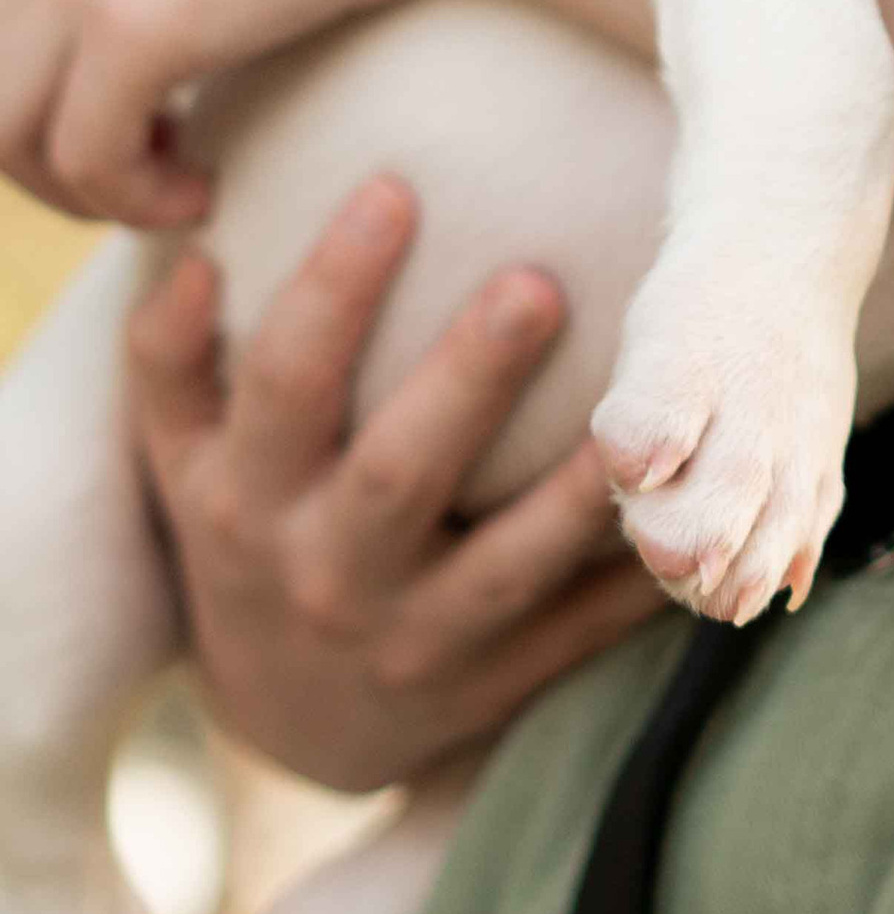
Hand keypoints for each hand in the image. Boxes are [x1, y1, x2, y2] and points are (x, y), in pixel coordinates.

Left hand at [0, 0, 620, 229]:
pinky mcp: (132, 28)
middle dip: (59, 141)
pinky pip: (83, 157)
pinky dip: (133, 201)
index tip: (177, 119)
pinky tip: (210, 196)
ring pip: (4, 124)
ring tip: (177, 196)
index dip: (86, 77)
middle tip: (161, 174)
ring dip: (81, 184)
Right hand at [129, 174, 668, 791]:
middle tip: (538, 281)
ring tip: (641, 410)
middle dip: (468, 380)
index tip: (394, 185)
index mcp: (241, 501)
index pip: (282, 381)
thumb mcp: (185, 461)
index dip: (330, 289)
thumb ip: (173, 359)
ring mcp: (413, 641)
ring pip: (505, 567)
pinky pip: (578, 632)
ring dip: (574, 494)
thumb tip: (195, 241)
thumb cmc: (249, 536)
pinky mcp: (494, 686)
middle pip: (397, 473)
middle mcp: (322, 574)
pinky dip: (637, 582)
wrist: (292, 728)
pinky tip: (700, 507)